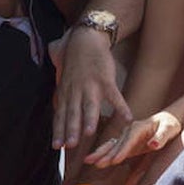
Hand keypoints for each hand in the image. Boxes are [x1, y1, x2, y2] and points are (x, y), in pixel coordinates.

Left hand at [50, 28, 130, 149]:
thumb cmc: (73, 59)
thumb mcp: (62, 79)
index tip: (56, 146)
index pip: (60, 115)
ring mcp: (91, 86)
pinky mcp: (106, 80)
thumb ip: (61, 96)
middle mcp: (76, 91)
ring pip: (89, 105)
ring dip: (89, 119)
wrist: (86, 38)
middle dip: (70, 130)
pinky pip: (114, 96)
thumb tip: (56, 110)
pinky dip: (121, 107)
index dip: (58, 131)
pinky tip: (127, 119)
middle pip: (72, 113)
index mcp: (65, 92)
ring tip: (88, 133)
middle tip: (69, 146)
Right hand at [83, 111, 180, 167]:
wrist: (167, 120)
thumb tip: (153, 145)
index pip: (129, 140)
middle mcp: (129, 131)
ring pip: (111, 146)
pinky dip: (104, 155)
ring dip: (100, 154)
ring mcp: (126, 137)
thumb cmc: (169, 125)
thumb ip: (161, 137)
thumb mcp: (169, 129)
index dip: (122, 150)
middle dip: (104, 153)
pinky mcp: (126, 143)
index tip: (115, 160)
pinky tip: (94, 161)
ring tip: (87, 161)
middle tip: (93, 161)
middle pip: (115, 143)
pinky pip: (113, 149)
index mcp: (139, 127)